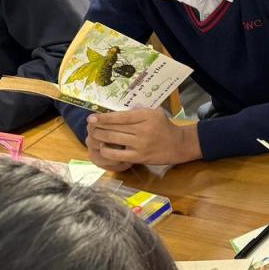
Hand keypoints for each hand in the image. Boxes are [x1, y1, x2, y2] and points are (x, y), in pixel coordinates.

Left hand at [85, 108, 200, 166]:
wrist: (178, 145)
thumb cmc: (164, 126)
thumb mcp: (154, 113)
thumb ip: (137, 112)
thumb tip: (114, 112)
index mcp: (146, 116)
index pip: (120, 116)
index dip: (104, 117)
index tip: (92, 117)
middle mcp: (143, 130)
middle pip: (114, 128)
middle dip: (99, 127)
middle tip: (89, 126)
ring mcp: (141, 145)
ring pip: (113, 140)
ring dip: (100, 138)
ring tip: (93, 135)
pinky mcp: (139, 157)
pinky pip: (117, 155)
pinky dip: (107, 152)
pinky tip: (102, 148)